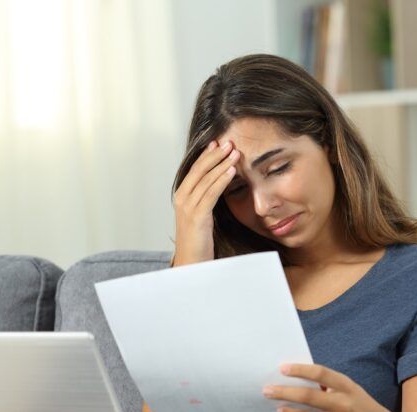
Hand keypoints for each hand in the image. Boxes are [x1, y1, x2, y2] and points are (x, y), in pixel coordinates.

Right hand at [172, 140, 239, 264]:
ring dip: (221, 164)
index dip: (206, 155)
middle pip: (199, 170)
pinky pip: (211, 193)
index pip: (194, 170)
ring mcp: (188, 207)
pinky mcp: (197, 216)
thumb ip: (206, 200)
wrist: (191, 264)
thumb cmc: (198, 242)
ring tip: (235, 152)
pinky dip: (221, 180)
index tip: (218, 143)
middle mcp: (182, 199)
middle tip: (229, 142)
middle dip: (214, 155)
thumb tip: (219, 185)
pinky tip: (232, 171)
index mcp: (182, 197)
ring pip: (206, 179)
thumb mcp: (201, 216)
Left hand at [262, 363, 400, 411]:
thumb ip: (329, 384)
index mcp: (347, 387)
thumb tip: (295, 379)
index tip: (282, 368)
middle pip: (308, 397)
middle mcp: (344, 404)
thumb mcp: (350, 389)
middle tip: (267, 390)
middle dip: (284, 393)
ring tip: (278, 409)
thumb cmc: (358, 405)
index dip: (300, 370)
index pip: (321, 373)